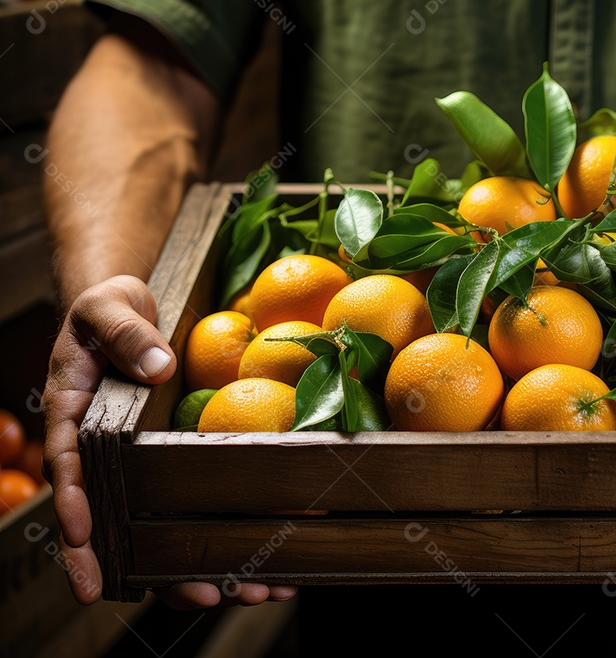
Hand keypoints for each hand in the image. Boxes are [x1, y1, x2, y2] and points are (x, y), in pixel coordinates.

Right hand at [42, 275, 296, 607]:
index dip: (73, 506)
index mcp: (73, 419)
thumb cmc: (107, 311)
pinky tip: (260, 562)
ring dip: (194, 567)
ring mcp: (132, 465)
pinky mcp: (162, 465)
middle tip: (197, 595)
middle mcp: (99, 454)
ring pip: (153, 526)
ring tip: (246, 592)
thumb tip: (157, 368)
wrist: (124, 312)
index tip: (84, 538)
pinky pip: (183, 506)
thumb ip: (127, 335)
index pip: (67, 468)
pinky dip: (214, 535)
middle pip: (113, 521)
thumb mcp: (108, 309)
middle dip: (147, 565)